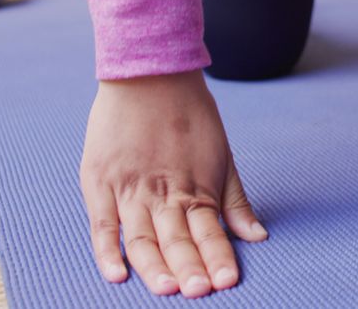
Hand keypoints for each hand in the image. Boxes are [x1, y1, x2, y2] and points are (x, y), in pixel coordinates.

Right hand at [79, 70, 266, 297]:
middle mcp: (163, 192)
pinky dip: (107, 250)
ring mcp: (129, 187)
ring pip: (142, 237)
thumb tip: (257, 237)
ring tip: (167, 288)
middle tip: (198, 291)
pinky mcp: (100, 180)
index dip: (217, 257)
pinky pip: (102, 223)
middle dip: (189, 267)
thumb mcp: (223, 155)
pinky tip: (117, 274)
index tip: (226, 281)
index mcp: (195, 187)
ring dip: (155, 265)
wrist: (150, 71)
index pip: (209, 231)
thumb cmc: (191, 115)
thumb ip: (235, 201)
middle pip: (176, 239)